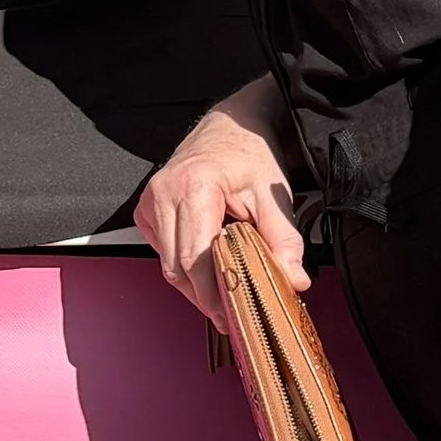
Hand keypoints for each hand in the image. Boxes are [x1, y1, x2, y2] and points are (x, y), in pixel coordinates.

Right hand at [135, 96, 305, 324]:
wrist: (232, 126)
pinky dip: (182, 266)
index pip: (196, 258)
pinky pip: (161, 250)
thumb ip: (284, 240)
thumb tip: (293, 279)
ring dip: (193, 284)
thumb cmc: (250, 154)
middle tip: (229, 315)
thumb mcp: (273, 196)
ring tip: (221, 296)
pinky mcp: (147, 207)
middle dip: (203, 296)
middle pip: (177, 267)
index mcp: (194, 187)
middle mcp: (164, 193)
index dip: (212, 293)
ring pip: (166, 263)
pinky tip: (204, 269)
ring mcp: (151, 199)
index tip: (232, 314)